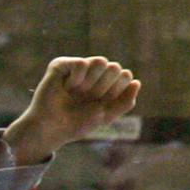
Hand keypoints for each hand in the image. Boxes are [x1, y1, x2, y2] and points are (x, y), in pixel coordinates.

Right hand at [4, 56, 142, 165]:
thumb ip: (125, 102)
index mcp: (108, 83)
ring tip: (77, 92)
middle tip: (87, 98)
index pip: (125, 75)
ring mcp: (79, 67)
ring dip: (91, 83)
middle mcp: (95, 73)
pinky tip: (66, 87)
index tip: (101, 103)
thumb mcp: (107, 116)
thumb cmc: (78, 123)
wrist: (53, 128)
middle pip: (115, 67)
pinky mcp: (61, 64)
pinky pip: (81, 63)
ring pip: (100, 61)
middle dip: (103, 88)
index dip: (115, 92)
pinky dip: (76, 79)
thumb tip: (137, 82)